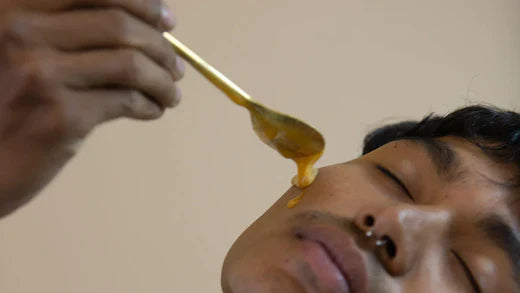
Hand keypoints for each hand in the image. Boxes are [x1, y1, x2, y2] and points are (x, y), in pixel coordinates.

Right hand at [0, 0, 184, 216]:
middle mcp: (21, 32)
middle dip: (161, 46)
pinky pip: (126, 100)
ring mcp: (41, 74)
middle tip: (177, 66)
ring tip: (172, 93)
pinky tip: (153, 110)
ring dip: (163, 79)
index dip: (143, 3)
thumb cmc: (5, 103)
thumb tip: (144, 23)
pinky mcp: (60, 115)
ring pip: (130, 63)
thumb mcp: (21, 51)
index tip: (168, 21)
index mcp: (14, 8)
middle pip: (119, 25)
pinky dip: (151, 104)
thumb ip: (67, 30)